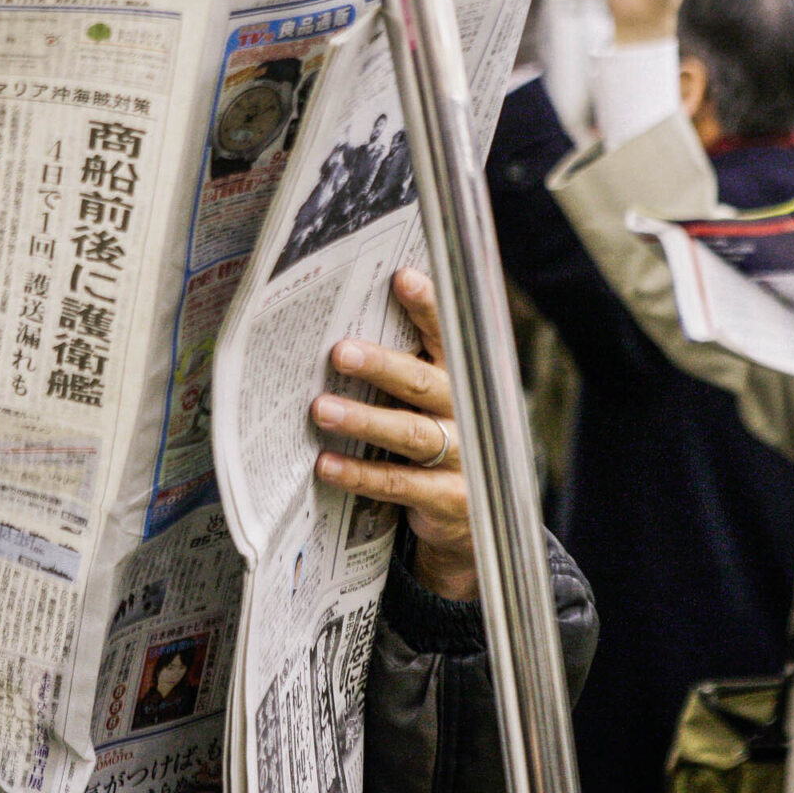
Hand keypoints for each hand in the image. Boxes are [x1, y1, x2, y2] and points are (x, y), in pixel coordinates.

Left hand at [311, 268, 476, 601]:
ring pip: (410, 434)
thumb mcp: (429, 400)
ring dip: (364, 420)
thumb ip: (404, 364)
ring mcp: (460, 457)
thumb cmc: (437, 438)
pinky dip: (359, 474)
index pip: (447, 335)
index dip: (427, 307)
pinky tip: (326, 465)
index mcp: (459, 378)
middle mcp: (464, 412)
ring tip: (321, 408)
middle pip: (424, 383)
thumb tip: (342, 325)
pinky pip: (397, 485)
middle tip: (340, 352)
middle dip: (382, 366)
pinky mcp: (446, 498)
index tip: (402, 278)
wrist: (472, 514)